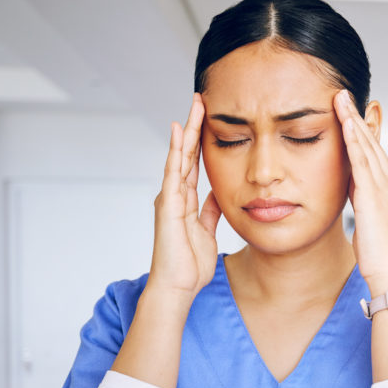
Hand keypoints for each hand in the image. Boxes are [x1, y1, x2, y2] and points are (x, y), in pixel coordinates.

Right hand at [147, 94, 220, 300]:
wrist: (177, 287)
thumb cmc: (189, 264)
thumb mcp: (207, 231)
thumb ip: (210, 211)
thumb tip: (219, 193)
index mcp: (185, 201)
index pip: (194, 163)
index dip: (201, 141)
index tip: (209, 118)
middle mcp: (175, 195)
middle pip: (185, 154)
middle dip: (194, 127)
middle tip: (201, 100)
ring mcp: (169, 198)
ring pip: (179, 157)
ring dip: (186, 131)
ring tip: (194, 106)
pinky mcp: (168, 206)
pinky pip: (173, 173)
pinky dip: (176, 151)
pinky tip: (179, 132)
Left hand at [333, 89, 387, 294]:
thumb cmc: (380, 257)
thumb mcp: (370, 224)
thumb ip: (363, 204)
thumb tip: (353, 193)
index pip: (376, 155)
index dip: (363, 133)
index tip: (351, 115)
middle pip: (373, 144)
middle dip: (358, 118)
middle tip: (344, 95)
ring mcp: (386, 188)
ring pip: (368, 146)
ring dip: (353, 120)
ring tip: (341, 99)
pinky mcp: (374, 195)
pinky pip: (362, 161)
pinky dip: (354, 139)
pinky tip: (345, 123)